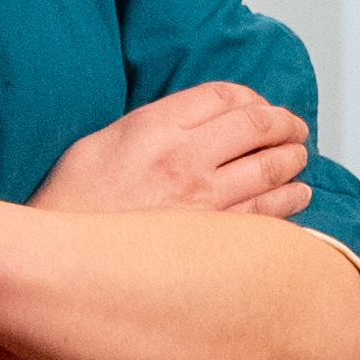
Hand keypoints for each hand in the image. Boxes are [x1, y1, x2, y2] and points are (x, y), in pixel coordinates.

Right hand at [30, 83, 311, 224]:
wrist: (61, 264)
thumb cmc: (71, 206)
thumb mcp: (98, 143)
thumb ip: (148, 126)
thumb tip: (191, 122)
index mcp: (153, 126)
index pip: (222, 95)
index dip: (249, 96)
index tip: (257, 105)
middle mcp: (184, 158)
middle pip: (256, 126)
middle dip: (284, 124)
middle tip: (293, 129)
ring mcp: (203, 201)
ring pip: (271, 168)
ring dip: (293, 159)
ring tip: (298, 158)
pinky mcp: (215, 240)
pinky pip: (269, 213)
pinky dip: (290, 200)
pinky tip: (297, 196)